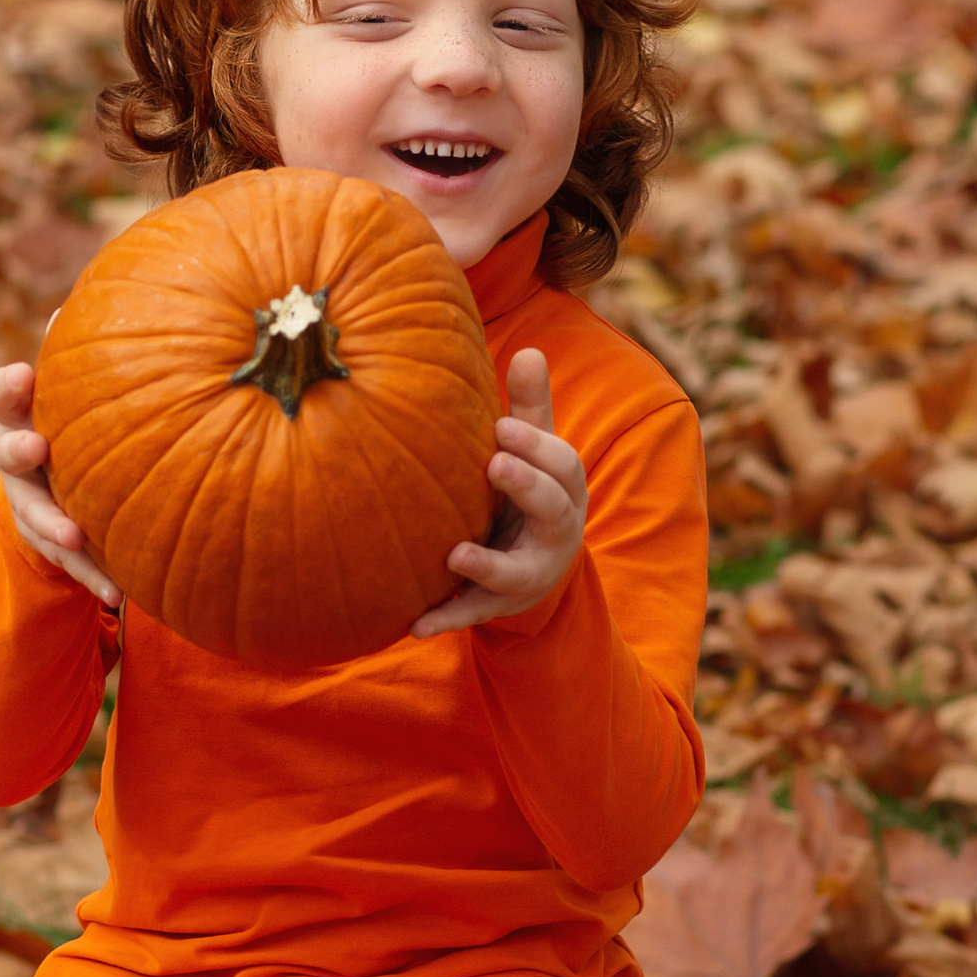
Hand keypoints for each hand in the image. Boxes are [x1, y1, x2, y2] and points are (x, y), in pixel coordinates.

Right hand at [0, 358, 121, 611]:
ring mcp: (29, 502)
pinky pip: (69, 563)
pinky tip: (119, 592)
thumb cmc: (76, 415)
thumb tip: (101, 293)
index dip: (8, 386)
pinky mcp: (51, 543)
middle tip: (37, 448)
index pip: (1, 394)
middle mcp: (15, 457)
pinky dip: (93, 576)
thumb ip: (85, 350)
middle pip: (5, 455)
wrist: (62, 479)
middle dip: (18, 452)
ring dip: (54, 526)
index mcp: (19, 413)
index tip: (22, 374)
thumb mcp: (77, 384)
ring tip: (77, 537)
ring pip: (32, 515)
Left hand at [413, 347, 587, 637]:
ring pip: (516, 572)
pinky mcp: (497, 604)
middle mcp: (554, 532)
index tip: (501, 426)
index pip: (562, 464)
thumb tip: (529, 350)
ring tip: (455, 554)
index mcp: (563, 489)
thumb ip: (530, 407)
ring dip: (487, 564)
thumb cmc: (528, 490)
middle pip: (551, 509)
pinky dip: (445, 620)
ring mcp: (528, 572)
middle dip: (526, 487)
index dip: (536, 446)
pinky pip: (473, 614)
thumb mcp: (536, 451)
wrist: (537, 566)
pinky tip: (413, 626)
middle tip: (494, 464)